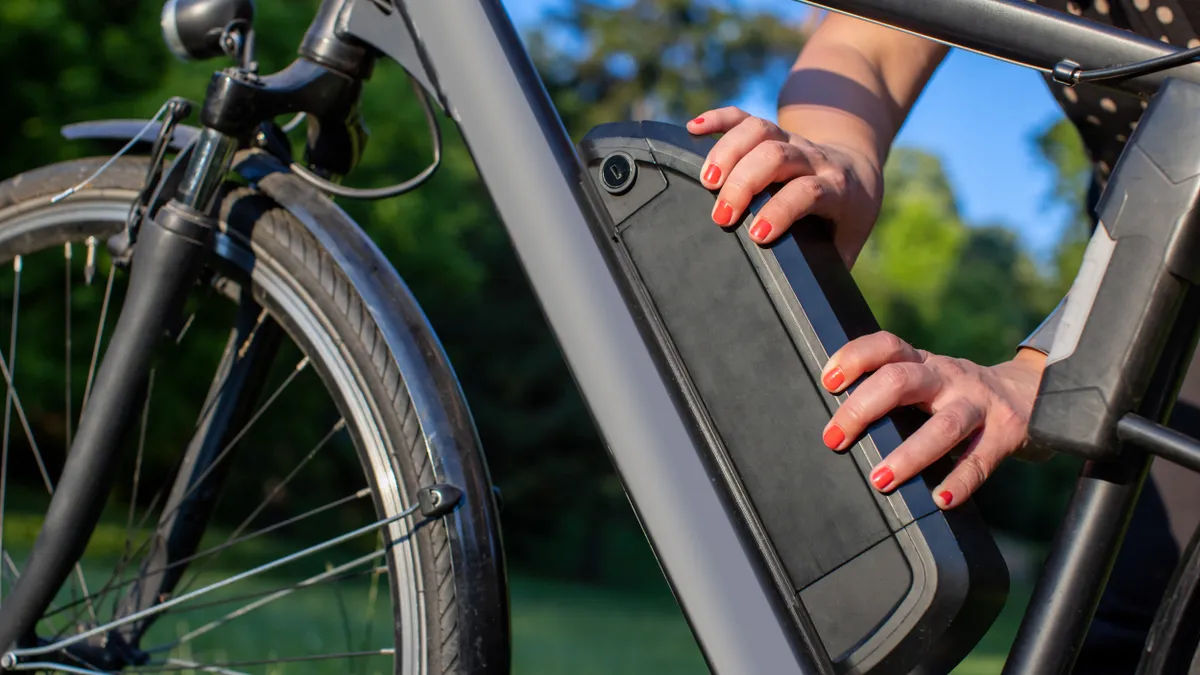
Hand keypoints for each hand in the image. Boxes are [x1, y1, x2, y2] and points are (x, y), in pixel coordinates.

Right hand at [686, 107, 882, 265]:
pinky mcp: (772, 131)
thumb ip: (829, 268)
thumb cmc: (847, 217)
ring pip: (759, 130)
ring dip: (727, 151)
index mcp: (836, 189)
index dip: (781, 210)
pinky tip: (692, 129)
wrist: (857, 171)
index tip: (755, 234)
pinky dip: (717, 119)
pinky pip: (743, 116)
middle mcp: (813, 159)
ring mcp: (792, 140)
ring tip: (705, 181)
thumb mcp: (847, 243)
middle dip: (744, 182)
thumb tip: (806, 307)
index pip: (807, 191)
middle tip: (721, 215)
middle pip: (777, 155)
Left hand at [819, 331, 1046, 508]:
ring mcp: (978, 405)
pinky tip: (940, 499)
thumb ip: (892, 389)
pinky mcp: (1004, 434)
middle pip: (901, 381)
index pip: (886, 346)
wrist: (1033, 394)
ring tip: (881, 480)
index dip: (854, 358)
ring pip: (943, 426)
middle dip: (862, 410)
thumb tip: (838, 423)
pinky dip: (960, 482)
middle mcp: (948, 377)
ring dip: (908, 455)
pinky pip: (979, 461)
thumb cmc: (957, 393)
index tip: (828, 383)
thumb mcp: (927, 379)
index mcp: (923, 362)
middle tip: (834, 439)